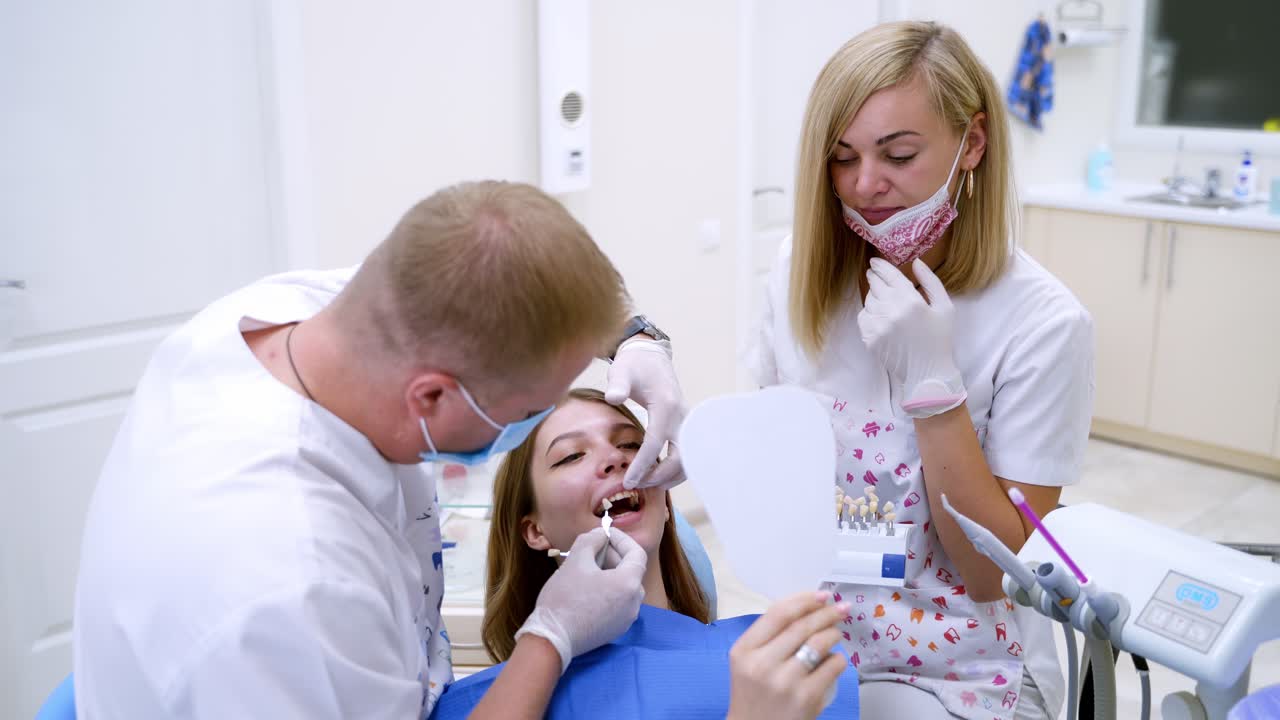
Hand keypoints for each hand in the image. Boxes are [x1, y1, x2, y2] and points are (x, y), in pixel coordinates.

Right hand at [514, 528, 646, 672]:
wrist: (552, 639)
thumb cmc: (564, 598)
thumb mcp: (576, 561)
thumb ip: (591, 540)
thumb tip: (600, 535)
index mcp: (629, 584)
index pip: (636, 553)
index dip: (621, 539)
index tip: (604, 534)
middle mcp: (634, 603)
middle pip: (631, 570)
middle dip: (612, 555)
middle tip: (592, 548)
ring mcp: (626, 619)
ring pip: (624, 587)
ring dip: (609, 573)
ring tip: (586, 568)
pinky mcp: (615, 630)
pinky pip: (618, 602)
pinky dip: (607, 590)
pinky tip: (587, 588)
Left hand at [606, 338, 686, 489]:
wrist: (652, 357)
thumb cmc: (635, 365)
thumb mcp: (622, 370)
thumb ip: (617, 384)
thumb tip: (613, 398)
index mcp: (666, 406)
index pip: (656, 442)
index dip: (643, 464)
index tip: (629, 480)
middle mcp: (681, 417)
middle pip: (679, 457)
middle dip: (660, 476)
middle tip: (637, 485)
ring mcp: (686, 423)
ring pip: (687, 459)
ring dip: (670, 476)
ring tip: (647, 484)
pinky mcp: (684, 427)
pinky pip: (686, 454)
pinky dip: (674, 469)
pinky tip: (657, 476)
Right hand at [727, 591, 849, 719]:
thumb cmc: (754, 693)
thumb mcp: (747, 661)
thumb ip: (769, 636)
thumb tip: (808, 608)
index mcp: (744, 650)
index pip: (778, 613)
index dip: (804, 600)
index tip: (822, 595)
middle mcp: (762, 664)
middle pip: (801, 626)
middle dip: (826, 612)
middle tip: (841, 608)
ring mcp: (785, 682)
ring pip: (819, 643)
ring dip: (834, 633)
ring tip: (837, 633)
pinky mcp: (807, 698)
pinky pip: (832, 666)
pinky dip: (839, 658)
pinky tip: (835, 659)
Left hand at [858, 257, 966, 418]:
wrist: (928, 372)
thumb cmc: (940, 338)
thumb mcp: (944, 307)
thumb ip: (931, 281)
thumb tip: (915, 261)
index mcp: (911, 302)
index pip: (889, 276)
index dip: (880, 266)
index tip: (874, 262)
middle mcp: (892, 312)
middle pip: (875, 286)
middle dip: (874, 277)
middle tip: (873, 273)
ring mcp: (879, 327)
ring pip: (868, 301)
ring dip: (873, 296)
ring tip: (881, 298)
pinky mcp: (870, 339)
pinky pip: (863, 318)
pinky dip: (868, 313)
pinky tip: (879, 315)